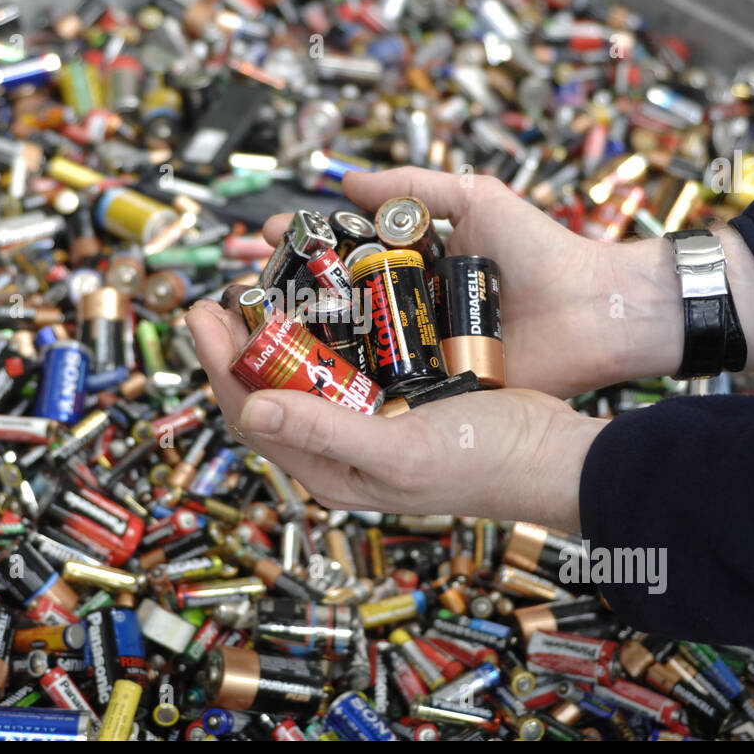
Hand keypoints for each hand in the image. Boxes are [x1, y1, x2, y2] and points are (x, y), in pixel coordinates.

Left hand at [185, 298, 607, 530]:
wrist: (552, 454)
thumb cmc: (482, 464)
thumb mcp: (398, 452)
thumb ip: (323, 432)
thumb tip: (250, 407)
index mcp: (329, 469)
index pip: (251, 413)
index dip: (217, 361)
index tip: (202, 310)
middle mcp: (340, 445)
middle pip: (268, 388)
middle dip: (238, 340)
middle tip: (223, 291)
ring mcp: (368, 417)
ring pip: (303, 369)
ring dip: (278, 327)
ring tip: (263, 284)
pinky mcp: (397, 393)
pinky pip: (345, 355)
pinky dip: (326, 324)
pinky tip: (325, 292)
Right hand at [268, 167, 627, 396]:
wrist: (595, 313)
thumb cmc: (544, 252)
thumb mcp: (478, 198)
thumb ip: (415, 186)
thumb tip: (347, 181)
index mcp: (417, 262)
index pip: (343, 250)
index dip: (303, 243)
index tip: (266, 236)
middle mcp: (410, 305)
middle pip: (334, 299)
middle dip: (287, 291)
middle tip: (247, 285)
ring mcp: (420, 348)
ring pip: (350, 345)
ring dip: (303, 339)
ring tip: (258, 330)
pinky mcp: (435, 388)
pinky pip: (384, 386)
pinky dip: (347, 385)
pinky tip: (303, 378)